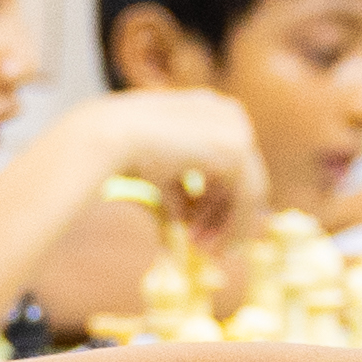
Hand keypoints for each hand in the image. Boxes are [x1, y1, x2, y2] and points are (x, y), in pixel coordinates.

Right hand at [52, 89, 267, 238]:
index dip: (215, 201)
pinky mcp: (237, 149)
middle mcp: (230, 115)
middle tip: (205, 247)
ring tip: (204, 250)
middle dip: (222, 216)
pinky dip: (236, 225)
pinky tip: (216, 247)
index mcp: (212, 111)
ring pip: (249, 189)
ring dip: (227, 225)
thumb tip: (186, 219)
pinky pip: (248, 196)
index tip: (199, 230)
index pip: (227, 164)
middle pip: (241, 176)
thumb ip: (179, 191)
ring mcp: (237, 130)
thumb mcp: (160, 172)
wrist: (111, 133)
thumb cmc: (124, 149)